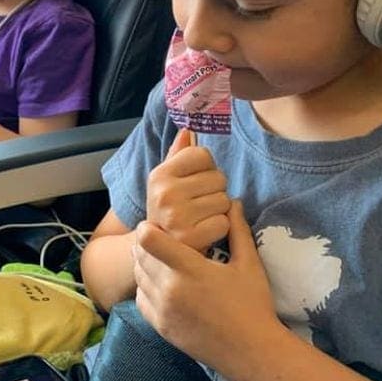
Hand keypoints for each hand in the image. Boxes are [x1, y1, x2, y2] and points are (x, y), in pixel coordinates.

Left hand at [133, 200, 281, 374]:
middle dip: (146, 244)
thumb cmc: (254, 305)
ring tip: (162, 260)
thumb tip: (233, 201)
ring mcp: (163, 310)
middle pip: (139, 255)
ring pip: (137, 276)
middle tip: (160, 240)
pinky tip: (162, 283)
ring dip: (144, 264)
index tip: (159, 226)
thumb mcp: (249, 264)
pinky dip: (145, 287)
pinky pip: (140, 298)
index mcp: (190, 269)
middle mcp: (170, 289)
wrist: (253, 352)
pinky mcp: (160, 327)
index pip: (149, 239)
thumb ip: (237, 229)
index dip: (149, 228)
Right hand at [145, 128, 230, 252]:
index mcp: (159, 175)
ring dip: (218, 210)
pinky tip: (205, 232)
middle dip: (214, 190)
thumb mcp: (166, 182)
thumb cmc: (168, 210)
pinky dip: (220, 228)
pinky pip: (225, 222)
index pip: (202, 155)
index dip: (205, 168)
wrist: (157, 251)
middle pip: (218, 177)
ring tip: (201, 218)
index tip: (194, 183)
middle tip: (199, 205)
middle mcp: (165, 193)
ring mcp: (177, 216)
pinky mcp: (191, 237)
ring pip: (224, 200)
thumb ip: (178, 155)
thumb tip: (187, 129)